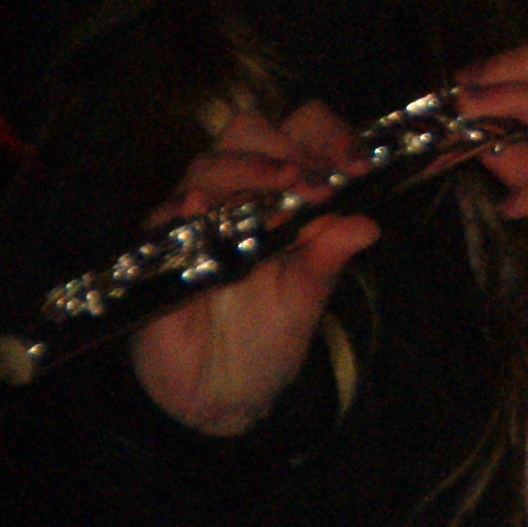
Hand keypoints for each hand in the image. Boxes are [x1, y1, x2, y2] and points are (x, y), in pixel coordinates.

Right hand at [128, 101, 378, 437]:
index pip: (300, 132)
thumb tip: (368, 224)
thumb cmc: (266, 336)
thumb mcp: (306, 299)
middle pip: (249, 131)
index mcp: (283, 194)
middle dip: (286, 149)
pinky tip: (201, 209)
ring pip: (210, 164)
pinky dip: (184, 206)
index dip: (328, 136)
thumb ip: (329, 258)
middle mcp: (239, 195)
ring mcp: (197, 217)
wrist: (218, 394)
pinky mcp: (159, 247)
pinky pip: (164, 214)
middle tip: (316, 183)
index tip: (357, 165)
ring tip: (281, 195)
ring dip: (249, 172)